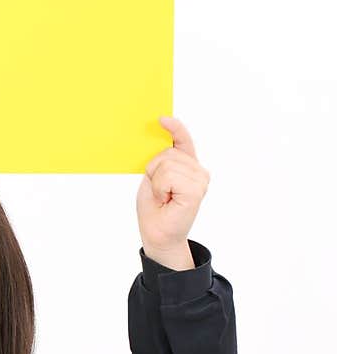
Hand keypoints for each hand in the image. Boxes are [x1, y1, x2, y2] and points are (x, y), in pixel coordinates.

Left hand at [136, 116, 209, 259]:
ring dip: (157, 182)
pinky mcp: (196, 189)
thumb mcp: (154, 178)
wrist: (157, 234)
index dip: (175, 128)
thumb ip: (162, 160)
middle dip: (154, 170)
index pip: (183, 140)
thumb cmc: (155, 208)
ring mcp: (200, 179)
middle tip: (159, 191)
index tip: (162, 119)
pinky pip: (169, 175)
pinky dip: (161, 188)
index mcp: (187, 166)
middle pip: (168, 152)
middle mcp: (198, 171)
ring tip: (163, 197)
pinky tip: (167, 199)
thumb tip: (161, 138)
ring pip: (167, 163)